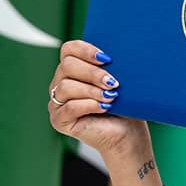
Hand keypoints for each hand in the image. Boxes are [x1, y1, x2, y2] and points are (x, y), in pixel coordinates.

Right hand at [48, 40, 149, 159]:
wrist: (128, 135)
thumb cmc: (125, 108)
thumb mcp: (119, 83)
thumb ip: (112, 68)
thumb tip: (116, 54)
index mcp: (73, 70)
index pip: (68, 49)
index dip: (86, 50)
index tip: (108, 58)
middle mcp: (60, 83)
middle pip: (67, 66)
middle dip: (93, 73)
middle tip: (113, 83)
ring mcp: (57, 102)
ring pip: (66, 86)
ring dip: (92, 91)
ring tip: (111, 97)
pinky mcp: (59, 120)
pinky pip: (69, 107)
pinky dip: (88, 105)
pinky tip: (104, 107)